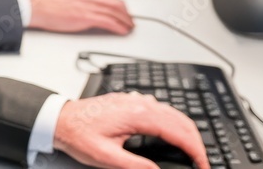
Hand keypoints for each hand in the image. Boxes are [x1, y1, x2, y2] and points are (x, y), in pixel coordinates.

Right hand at [26, 0, 133, 34]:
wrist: (39, 6)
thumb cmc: (50, 0)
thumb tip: (94, 2)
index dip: (120, 3)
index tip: (123, 9)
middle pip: (117, 3)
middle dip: (126, 13)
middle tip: (130, 20)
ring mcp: (90, 5)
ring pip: (116, 12)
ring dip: (126, 21)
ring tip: (129, 27)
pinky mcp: (87, 17)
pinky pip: (109, 22)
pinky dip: (119, 27)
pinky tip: (122, 31)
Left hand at [54, 93, 209, 168]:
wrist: (60, 118)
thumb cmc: (79, 134)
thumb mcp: (106, 156)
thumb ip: (135, 165)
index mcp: (137, 114)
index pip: (178, 131)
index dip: (195, 150)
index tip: (202, 164)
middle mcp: (139, 103)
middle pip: (181, 119)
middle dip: (196, 141)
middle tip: (201, 162)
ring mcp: (136, 99)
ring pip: (173, 112)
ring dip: (186, 131)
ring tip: (192, 152)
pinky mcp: (131, 101)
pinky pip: (161, 109)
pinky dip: (174, 123)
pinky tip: (173, 134)